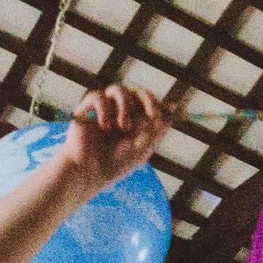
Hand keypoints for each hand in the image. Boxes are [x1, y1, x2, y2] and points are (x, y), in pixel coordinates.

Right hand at [57, 84, 181, 192]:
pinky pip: (97, 96)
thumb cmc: (116, 164)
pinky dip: (104, 109)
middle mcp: (121, 111)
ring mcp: (104, 109)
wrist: (89, 173)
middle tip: (152, 115)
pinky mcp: (85, 110)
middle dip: (148, 99)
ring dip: (126, 106)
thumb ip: (157, 127)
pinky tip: (105, 126)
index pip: (150, 102)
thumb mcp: (143, 147)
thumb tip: (176, 108)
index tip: (163, 114)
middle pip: (137, 91)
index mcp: (137, 120)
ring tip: (124, 127)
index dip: (158, 103)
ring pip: (118, 89)